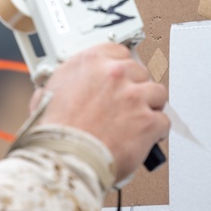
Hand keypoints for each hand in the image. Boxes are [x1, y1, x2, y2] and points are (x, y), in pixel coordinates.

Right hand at [32, 42, 169, 183]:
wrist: (65, 158)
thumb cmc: (54, 133)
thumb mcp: (48, 94)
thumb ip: (64, 84)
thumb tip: (63, 88)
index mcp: (90, 62)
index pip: (118, 52)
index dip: (120, 68)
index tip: (121, 77)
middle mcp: (115, 74)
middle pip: (140, 72)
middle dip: (134, 88)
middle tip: (127, 104)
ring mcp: (134, 96)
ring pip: (157, 93)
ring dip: (150, 106)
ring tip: (139, 119)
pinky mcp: (148, 121)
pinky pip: (163, 121)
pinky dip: (156, 131)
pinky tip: (146, 137)